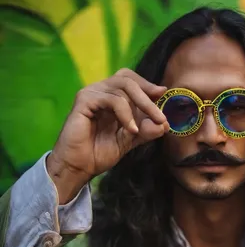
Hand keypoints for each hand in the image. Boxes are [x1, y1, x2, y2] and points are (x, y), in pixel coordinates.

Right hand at [46, 69, 167, 202]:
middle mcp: (100, 91)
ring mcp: (91, 94)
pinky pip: (112, 99)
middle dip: (149, 96)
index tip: (163, 94)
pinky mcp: (84, 100)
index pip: (131, 80)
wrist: (79, 167)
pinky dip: (126, 114)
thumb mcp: (129, 140)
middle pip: (128, 79)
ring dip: (142, 106)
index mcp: (110, 97)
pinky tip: (131, 129)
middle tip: (162, 116)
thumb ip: (145, 131)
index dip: (148, 85)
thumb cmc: (98, 153)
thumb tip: (164, 124)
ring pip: (123, 86)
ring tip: (150, 125)